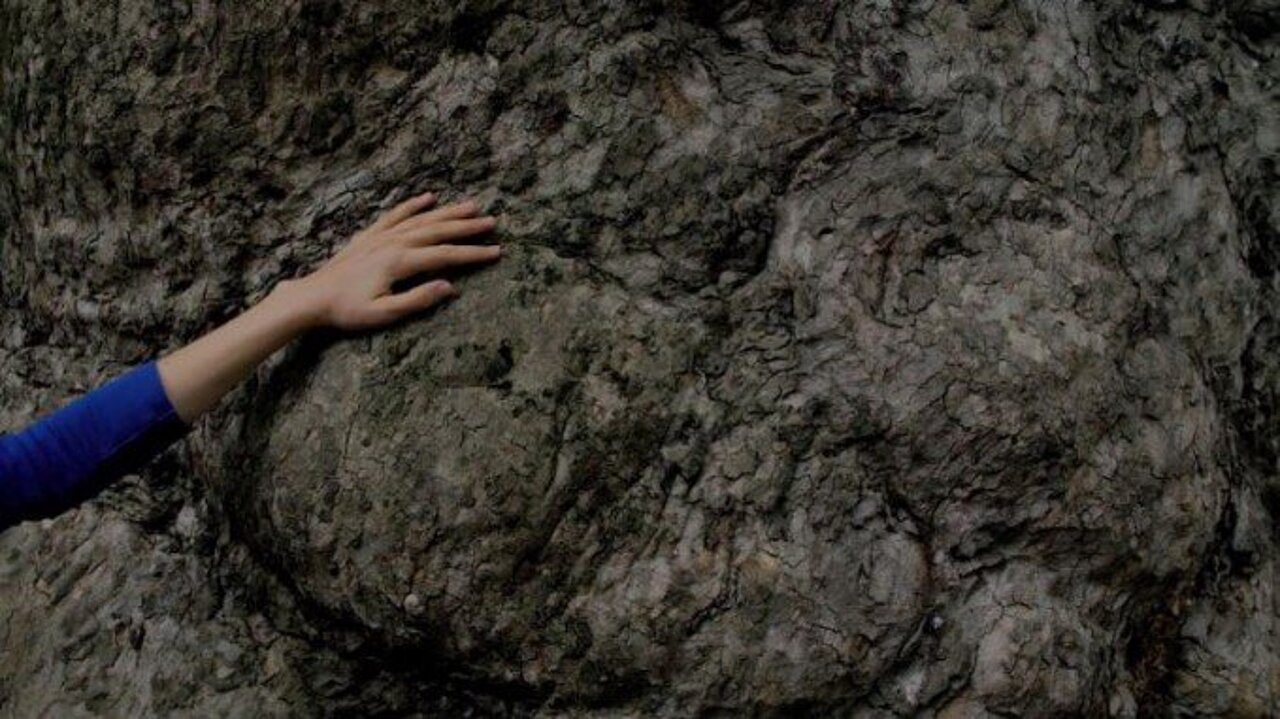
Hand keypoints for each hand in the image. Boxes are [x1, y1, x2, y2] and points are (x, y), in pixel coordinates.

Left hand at [288, 191, 501, 329]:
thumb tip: (449, 287)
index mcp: (400, 262)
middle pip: (437, 231)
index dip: (473, 254)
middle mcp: (393, 243)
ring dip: (447, 212)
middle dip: (467, 227)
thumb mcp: (384, 313)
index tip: (496, 251)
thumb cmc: (347, 310)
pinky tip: (427, 198)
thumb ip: (418, 299)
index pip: (446, 255)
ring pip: (421, 219)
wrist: (313, 297)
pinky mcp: (369, 236)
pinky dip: (412, 205)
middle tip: (492, 222)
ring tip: (470, 206)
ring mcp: (381, 236)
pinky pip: (395, 215)